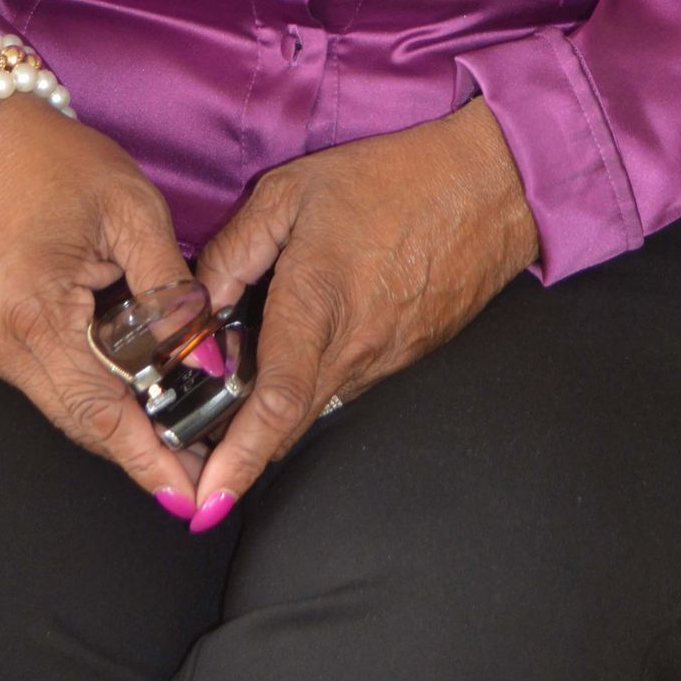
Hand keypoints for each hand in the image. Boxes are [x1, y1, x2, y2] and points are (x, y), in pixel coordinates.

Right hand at [0, 58, 202, 513]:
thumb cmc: (56, 161)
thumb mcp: (132, 211)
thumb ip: (171, 292)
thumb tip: (206, 360)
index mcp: (31, 312)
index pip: (101, 410)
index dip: (149, 458)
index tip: (190, 492)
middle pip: (83, 422)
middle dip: (145, 451)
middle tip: (205, 469)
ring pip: (67, 408)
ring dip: (123, 424)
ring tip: (185, 434)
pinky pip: (52, 383)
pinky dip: (97, 393)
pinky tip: (140, 395)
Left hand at [186, 94, 538, 521]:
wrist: (488, 187)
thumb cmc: (389, 180)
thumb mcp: (289, 193)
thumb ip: (233, 253)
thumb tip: (196, 309)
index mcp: (317, 304)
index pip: (275, 402)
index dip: (239, 458)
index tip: (210, 501)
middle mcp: (355, 347)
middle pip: (288, 424)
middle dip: (238, 453)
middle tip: (192, 456)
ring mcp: (386, 360)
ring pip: (315, 405)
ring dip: (274, 409)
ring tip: (237, 378)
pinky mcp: (407, 358)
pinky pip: (346, 383)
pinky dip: (312, 380)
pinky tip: (299, 342)